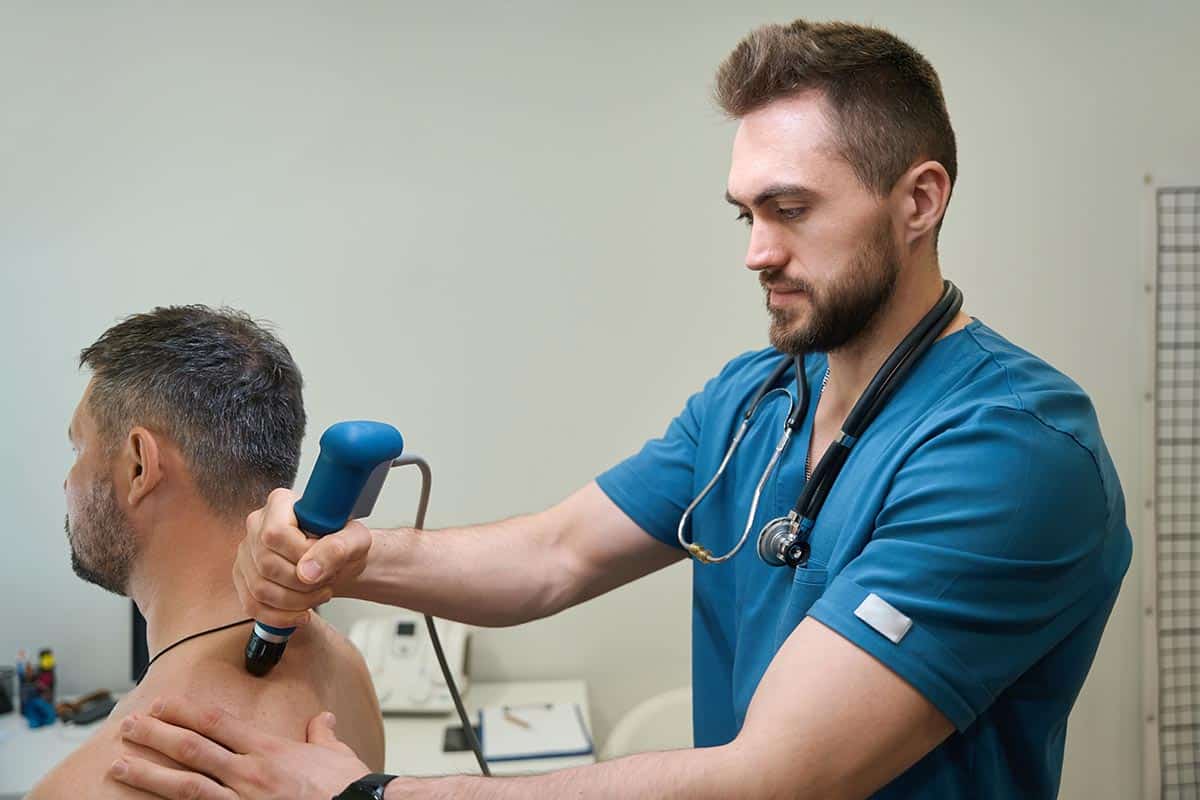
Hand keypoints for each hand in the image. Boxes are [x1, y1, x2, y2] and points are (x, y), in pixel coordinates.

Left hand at [109, 697, 370, 799]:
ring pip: (185, 785)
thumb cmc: (348, 787)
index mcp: (270, 750)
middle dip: (156, 736)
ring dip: (148, 774)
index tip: (162, 703)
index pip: (218, 722)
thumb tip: (322, 720)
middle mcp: (249, 773)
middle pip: (193, 749)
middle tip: (128, 725)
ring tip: (118, 765)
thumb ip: (322, 736)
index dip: (186, 711)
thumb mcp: (336, 754)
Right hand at [235, 488, 372, 626]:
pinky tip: (302, 613)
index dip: (301, 555)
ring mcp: (246, 553)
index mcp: (280, 503)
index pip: (275, 534)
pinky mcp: (244, 578)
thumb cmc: (343, 544)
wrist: (337, 560)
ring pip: (259, 589)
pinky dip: (280, 617)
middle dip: (303, 584)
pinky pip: (253, 606)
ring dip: (295, 602)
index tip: (325, 562)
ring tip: (319, 594)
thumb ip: (338, 548)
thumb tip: (308, 572)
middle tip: (327, 581)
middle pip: (266, 565)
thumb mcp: (355, 540)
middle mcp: (257, 525)